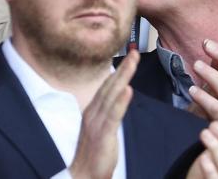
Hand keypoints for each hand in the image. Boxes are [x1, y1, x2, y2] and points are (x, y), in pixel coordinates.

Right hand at [68, 50, 137, 178]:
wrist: (82, 175)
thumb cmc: (93, 157)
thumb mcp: (99, 132)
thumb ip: (106, 116)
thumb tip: (117, 101)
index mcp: (92, 112)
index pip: (107, 87)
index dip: (118, 72)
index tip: (130, 58)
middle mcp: (92, 113)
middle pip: (109, 86)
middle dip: (123, 68)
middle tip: (135, 52)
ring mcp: (96, 122)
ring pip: (111, 95)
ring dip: (123, 77)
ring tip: (133, 62)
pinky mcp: (102, 134)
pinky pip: (113, 115)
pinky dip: (120, 101)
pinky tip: (128, 89)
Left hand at [188, 39, 217, 123]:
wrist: (207, 131)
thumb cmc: (212, 104)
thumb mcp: (215, 83)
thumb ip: (216, 66)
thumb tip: (208, 43)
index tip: (206, 42)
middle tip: (203, 49)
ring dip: (212, 75)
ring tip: (196, 65)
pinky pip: (216, 110)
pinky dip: (205, 99)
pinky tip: (193, 90)